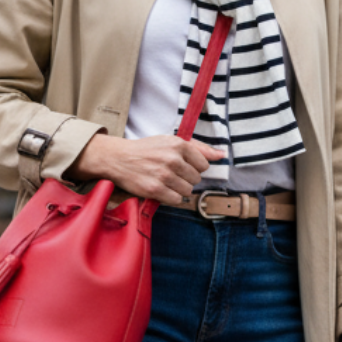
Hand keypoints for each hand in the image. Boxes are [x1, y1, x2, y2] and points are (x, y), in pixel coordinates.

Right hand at [68, 133, 225, 205]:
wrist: (119, 158)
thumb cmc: (147, 150)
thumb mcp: (172, 141)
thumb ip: (199, 148)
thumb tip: (222, 155)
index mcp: (179, 144)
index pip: (203, 165)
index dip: (193, 167)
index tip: (180, 165)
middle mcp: (173, 159)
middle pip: (196, 179)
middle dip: (185, 178)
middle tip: (170, 173)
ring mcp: (164, 175)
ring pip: (187, 191)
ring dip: (178, 189)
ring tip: (165, 181)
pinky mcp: (155, 189)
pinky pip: (176, 200)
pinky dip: (170, 197)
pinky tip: (161, 189)